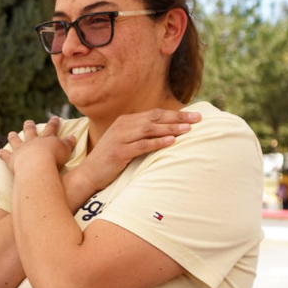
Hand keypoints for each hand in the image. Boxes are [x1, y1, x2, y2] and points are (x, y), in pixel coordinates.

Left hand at [0, 116, 74, 174]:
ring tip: (11, 133)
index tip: (55, 117)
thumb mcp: (66, 150)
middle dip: (29, 126)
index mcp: (47, 139)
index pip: (51, 128)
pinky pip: (6, 155)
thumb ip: (69, 143)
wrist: (37, 165)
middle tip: (28, 121)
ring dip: (14, 137)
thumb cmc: (54, 159)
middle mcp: (33, 142)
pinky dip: (2, 153)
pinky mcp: (12, 159)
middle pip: (30, 132)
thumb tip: (73, 136)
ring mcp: (21, 149)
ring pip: (16, 140)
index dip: (54, 123)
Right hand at [74, 109, 199, 193]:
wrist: (89, 174)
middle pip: (155, 118)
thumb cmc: (111, 160)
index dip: (175, 114)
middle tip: (198, 119)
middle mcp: (123, 126)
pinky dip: (157, 142)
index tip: (194, 116)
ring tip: (188, 130)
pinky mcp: (119, 152)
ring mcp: (120, 138)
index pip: (155, 114)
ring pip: (150, 129)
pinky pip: (142, 145)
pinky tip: (171, 141)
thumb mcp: (126, 142)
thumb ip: (142, 135)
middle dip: (177, 118)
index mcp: (126, 121)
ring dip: (170, 129)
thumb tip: (168, 132)